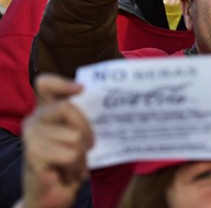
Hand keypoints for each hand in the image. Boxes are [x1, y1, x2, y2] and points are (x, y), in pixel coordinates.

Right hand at [22, 74, 92, 207]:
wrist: (52, 195)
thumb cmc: (67, 162)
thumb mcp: (76, 136)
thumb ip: (81, 117)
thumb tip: (111, 101)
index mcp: (45, 111)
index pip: (44, 85)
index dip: (62, 83)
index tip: (81, 89)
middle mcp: (33, 120)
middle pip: (67, 107)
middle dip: (86, 127)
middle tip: (90, 145)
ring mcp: (31, 137)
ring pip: (74, 136)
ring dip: (82, 155)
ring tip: (75, 164)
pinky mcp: (34, 154)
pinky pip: (70, 153)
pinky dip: (77, 166)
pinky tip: (69, 173)